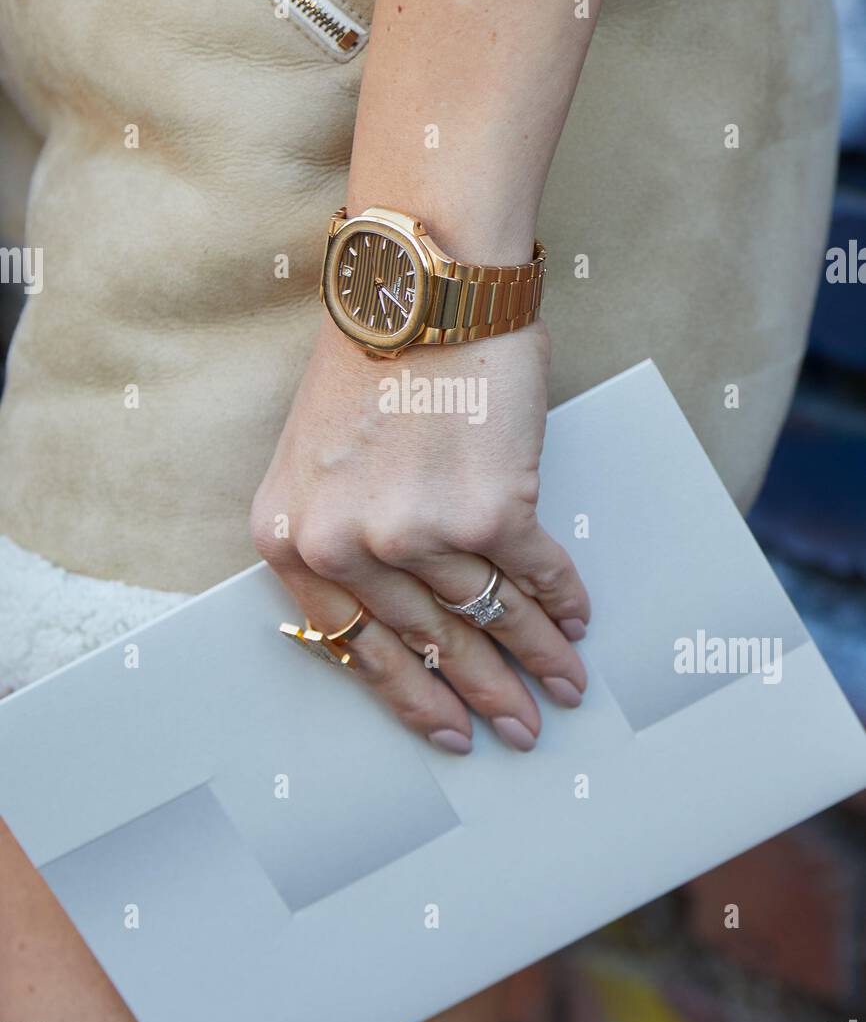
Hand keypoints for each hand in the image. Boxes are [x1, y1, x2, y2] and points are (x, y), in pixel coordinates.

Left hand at [251, 317, 589, 752]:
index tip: (447, 729)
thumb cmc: (370, 365)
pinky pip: (536, 575)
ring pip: (489, 617)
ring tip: (563, 686)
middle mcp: (347, 547)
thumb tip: (409, 619)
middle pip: (428, 645)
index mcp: (292, 540)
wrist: (419, 291)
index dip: (411, 697)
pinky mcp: (489, 510)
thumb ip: (342, 540)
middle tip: (518, 729)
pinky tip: (577, 620)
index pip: (355, 648)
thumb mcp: (316, 462)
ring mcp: (417, 533)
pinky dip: (563, 601)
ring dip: (536, 658)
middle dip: (481, 695)